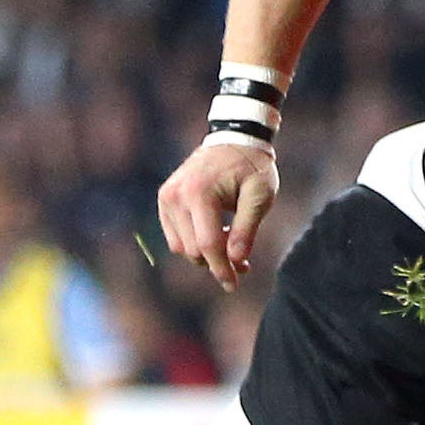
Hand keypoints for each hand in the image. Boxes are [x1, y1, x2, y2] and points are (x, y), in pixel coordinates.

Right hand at [156, 141, 278, 291]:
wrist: (234, 139)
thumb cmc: (252, 167)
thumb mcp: (260, 196)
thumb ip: (247, 229)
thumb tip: (236, 261)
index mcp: (199, 193)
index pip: (207, 245)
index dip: (222, 269)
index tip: (234, 285)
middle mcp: (176, 196)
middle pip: (193, 250)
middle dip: (218, 263)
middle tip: (244, 263)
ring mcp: (167, 197)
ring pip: (181, 247)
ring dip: (206, 255)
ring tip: (232, 245)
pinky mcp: (165, 200)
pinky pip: (175, 237)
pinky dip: (194, 243)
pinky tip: (217, 237)